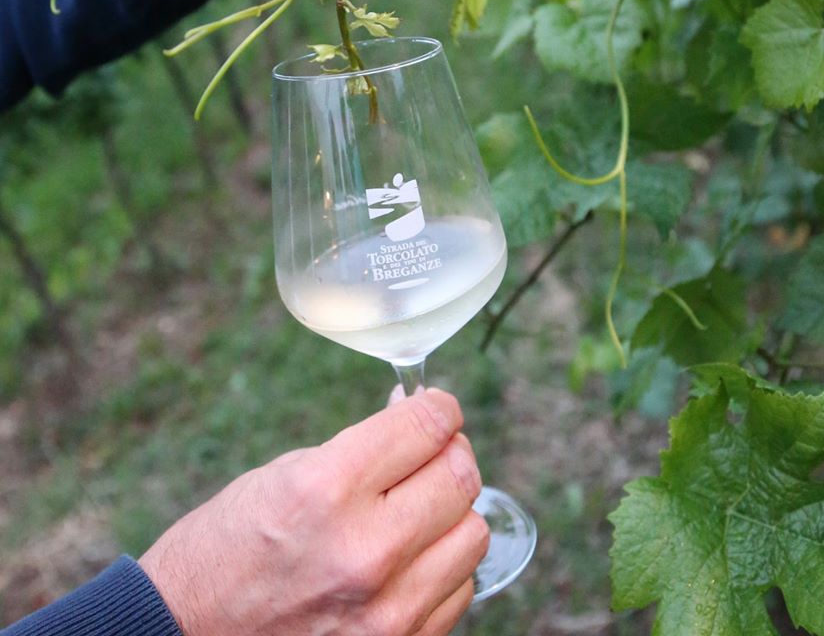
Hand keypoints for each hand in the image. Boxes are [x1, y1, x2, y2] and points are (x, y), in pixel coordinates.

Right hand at [139, 389, 487, 635]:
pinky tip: (409, 556)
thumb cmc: (227, 549)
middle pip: (461, 477)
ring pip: (472, 533)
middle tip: (430, 451)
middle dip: (450, 452)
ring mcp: (387, 610)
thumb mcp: (286, 474)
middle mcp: (366, 549)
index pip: (427, 427)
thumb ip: (361, 449)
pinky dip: (442, 564)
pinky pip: (459, 588)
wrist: (187, 635)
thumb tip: (420, 420)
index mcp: (328, 488)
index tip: (436, 406)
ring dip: (451, 511)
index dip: (438, 407)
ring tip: (418, 506)